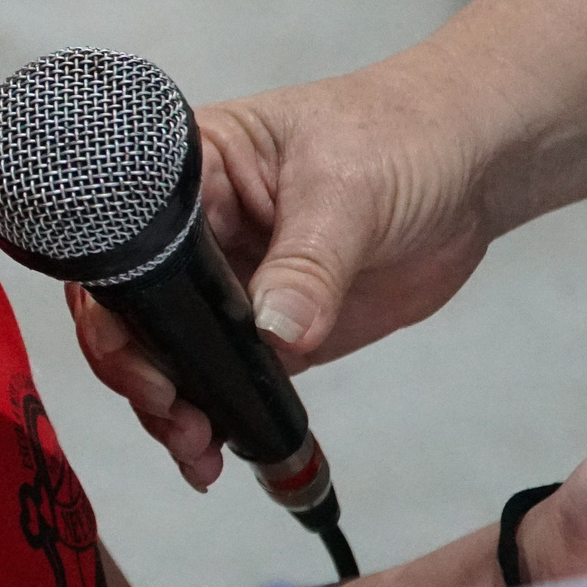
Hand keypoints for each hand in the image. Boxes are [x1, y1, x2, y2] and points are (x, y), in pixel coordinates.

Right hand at [68, 59, 498, 487]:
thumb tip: (272, 332)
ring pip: (168, 353)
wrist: (471, 169)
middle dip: (134, 366)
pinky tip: (212, 451)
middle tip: (167, 407)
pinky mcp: (265, 332)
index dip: (115, 299)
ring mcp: (226, 286)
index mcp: (188, 173)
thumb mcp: (346, 188)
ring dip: (167, 406)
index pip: (125, 238)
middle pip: (129, 307)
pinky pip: (222, 379)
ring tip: (193, 446)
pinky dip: (212, 418)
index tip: (139, 350)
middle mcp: (193, 233)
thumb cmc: (399, 135)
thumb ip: (308, 263)